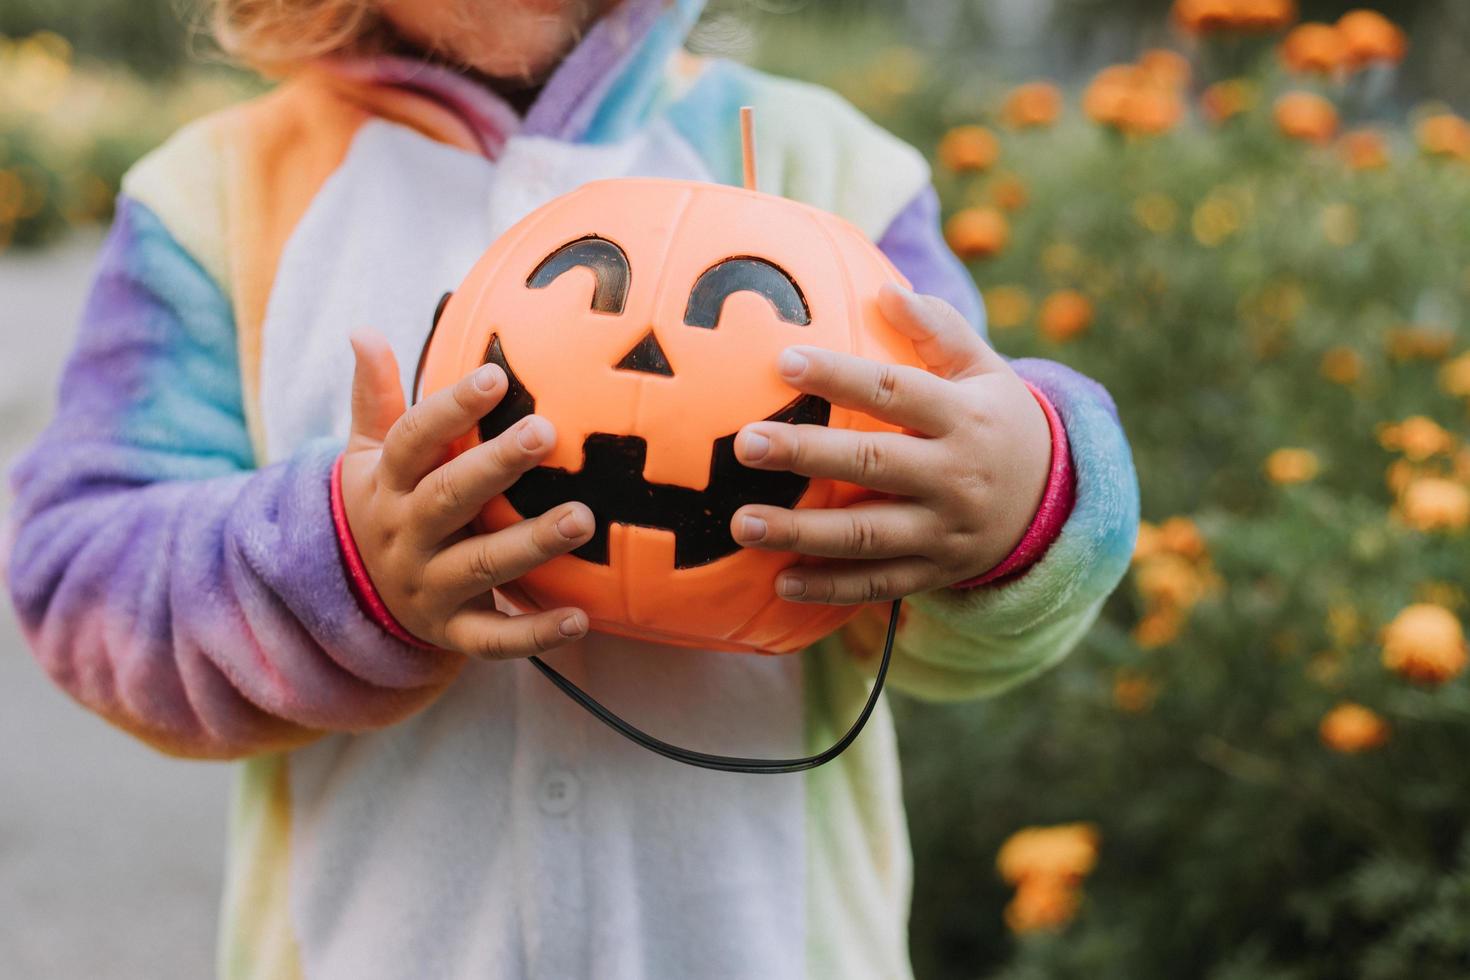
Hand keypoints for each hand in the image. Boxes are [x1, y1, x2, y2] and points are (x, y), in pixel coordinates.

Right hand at [339, 330, 595, 657]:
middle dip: (496, 466)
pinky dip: (537, 633)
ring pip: (481, 566)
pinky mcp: (452, 633)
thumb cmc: (383, 507)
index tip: (495, 377)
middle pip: (449, 498)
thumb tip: (362, 330)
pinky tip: (582, 618)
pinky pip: (494, 639)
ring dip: (531, 544)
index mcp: (387, 485)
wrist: (350, 600)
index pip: (413, 441)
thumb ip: (375, 398)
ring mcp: (429, 587)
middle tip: (546, 433)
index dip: (450, 408)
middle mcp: (406, 535)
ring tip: (582, 518)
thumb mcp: (367, 457)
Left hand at [730, 283, 1051, 603]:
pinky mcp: (935, 573)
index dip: (840, 376)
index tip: (784, 361)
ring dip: (802, 533)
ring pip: (866, 535)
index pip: (895, 391)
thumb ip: (938, 330)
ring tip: (742, 523)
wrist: (1055, 505)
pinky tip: (780, 583)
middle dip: (806, 455)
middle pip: (873, 464)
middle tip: (746, 443)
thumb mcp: (985, 370)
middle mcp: (955, 477)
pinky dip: (830, 588)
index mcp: (965, 418)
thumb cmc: (997, 421)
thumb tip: (884, 290)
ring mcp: (944, 532)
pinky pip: (877, 585)